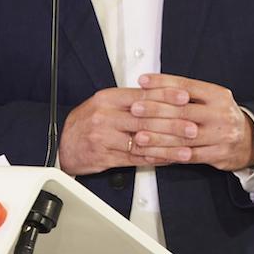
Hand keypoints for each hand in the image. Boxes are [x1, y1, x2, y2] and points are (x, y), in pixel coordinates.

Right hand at [57, 85, 192, 175]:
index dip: (165, 95)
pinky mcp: (104, 156)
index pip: (141, 95)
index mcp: (108, 98)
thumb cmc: (87, 122)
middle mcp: (105, 116)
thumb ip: (130, 99)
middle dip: (172, 123)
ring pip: (142, 141)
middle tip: (192, 127)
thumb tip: (159, 93)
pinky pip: (134, 159)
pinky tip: (168, 159)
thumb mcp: (105, 103)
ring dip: (167, 146)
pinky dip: (154, 159)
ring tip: (186, 148)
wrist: (62, 144)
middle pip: (144, 119)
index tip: (184, 96)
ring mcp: (104, 137)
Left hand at [134, 74, 253, 171]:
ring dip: (158, 136)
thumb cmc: (220, 116)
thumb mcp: (211, 98)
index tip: (142, 81)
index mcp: (218, 95)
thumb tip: (151, 84)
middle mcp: (220, 113)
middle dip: (155, 110)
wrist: (250, 140)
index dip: (163, 83)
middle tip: (135, 108)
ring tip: (138, 135)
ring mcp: (220, 135)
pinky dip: (167, 155)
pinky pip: (187, 156)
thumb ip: (186, 93)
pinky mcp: (217, 155)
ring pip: (183, 137)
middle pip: (183, 111)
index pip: (187, 86)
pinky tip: (152, 153)